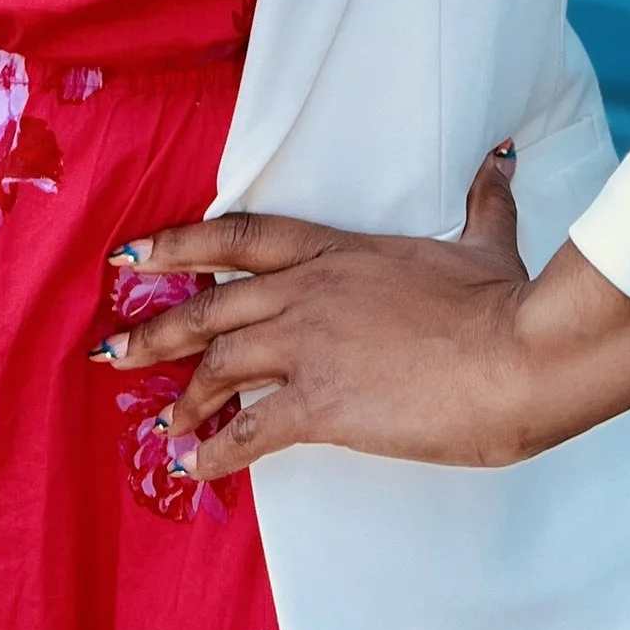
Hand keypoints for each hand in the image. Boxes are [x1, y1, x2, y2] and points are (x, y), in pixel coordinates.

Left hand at [95, 145, 629, 477]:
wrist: (517, 356)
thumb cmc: (504, 302)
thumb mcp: (487, 242)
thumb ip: (484, 200)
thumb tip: (500, 159)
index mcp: (336, 251)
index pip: (239, 236)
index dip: (178, 243)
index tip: (132, 252)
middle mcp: (307, 293)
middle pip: (209, 307)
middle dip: (156, 331)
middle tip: (112, 351)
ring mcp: (307, 347)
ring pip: (217, 366)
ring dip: (182, 398)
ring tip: (160, 424)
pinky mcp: (319, 405)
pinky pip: (247, 432)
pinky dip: (213, 453)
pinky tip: (193, 470)